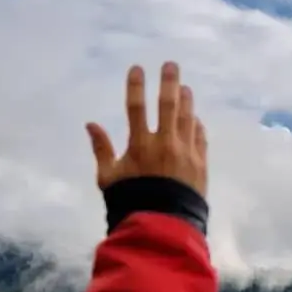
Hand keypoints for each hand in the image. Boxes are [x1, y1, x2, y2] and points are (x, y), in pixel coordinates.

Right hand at [87, 61, 208, 196]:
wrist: (162, 226)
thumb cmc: (130, 201)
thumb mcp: (108, 177)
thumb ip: (101, 149)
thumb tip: (91, 124)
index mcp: (140, 145)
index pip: (136, 108)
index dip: (136, 86)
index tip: (137, 68)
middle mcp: (165, 144)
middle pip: (168, 106)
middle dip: (169, 83)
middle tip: (172, 65)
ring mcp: (186, 153)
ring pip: (188, 119)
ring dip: (187, 101)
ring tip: (185, 88)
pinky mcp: (200, 165)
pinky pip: (200, 139)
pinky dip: (197, 126)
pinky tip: (195, 119)